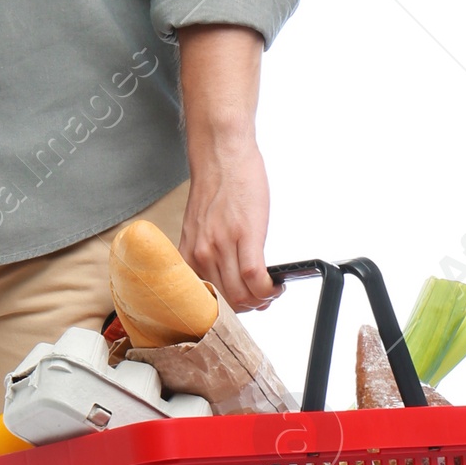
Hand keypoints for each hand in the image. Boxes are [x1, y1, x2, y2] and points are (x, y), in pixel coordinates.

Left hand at [178, 131, 277, 311]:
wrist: (221, 154)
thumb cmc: (215, 186)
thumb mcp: (200, 226)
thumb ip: (207, 253)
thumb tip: (226, 277)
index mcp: (189, 253)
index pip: (205, 299)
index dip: (227, 310)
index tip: (241, 306)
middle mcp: (201, 253)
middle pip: (226, 302)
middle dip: (249, 307)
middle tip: (263, 299)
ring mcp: (221, 245)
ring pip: (242, 295)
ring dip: (262, 299)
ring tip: (271, 290)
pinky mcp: (245, 235)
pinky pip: (255, 277)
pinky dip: (268, 288)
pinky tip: (276, 284)